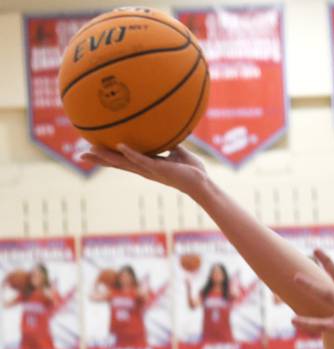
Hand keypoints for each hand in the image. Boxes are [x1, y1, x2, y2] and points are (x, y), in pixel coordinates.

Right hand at [80, 144, 207, 195]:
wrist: (202, 184)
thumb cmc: (191, 170)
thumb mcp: (178, 152)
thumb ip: (168, 142)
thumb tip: (165, 127)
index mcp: (146, 165)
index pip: (122, 160)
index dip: (107, 156)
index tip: (91, 150)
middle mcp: (144, 170)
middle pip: (116, 164)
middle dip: (99, 160)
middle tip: (79, 155)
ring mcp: (150, 170)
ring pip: (124, 163)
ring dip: (107, 157)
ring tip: (90, 151)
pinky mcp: (159, 169)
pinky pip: (142, 160)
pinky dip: (131, 153)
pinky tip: (120, 146)